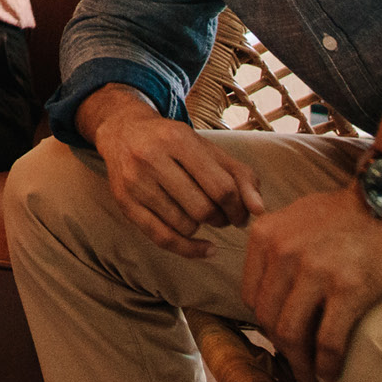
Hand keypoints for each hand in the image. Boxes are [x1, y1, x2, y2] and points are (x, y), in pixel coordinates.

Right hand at [84, 87, 265, 257]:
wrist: (123, 131)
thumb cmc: (174, 143)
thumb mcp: (208, 149)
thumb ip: (240, 175)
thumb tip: (259, 210)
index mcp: (178, 139)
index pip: (221, 187)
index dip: (238, 208)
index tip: (241, 214)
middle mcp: (152, 158)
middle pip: (203, 209)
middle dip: (221, 219)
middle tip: (223, 217)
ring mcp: (135, 182)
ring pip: (184, 225)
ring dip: (202, 228)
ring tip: (202, 216)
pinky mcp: (124, 203)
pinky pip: (162, 238)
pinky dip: (189, 249)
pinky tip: (204, 247)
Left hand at [241, 187, 381, 381]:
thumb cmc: (343, 212)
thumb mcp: (293, 217)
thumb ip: (273, 248)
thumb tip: (267, 291)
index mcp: (265, 236)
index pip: (251, 297)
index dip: (264, 324)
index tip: (279, 337)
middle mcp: (283, 254)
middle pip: (269, 319)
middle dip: (281, 349)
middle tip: (295, 366)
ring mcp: (315, 272)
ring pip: (292, 335)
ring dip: (300, 365)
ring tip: (310, 377)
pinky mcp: (348, 289)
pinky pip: (328, 340)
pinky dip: (326, 364)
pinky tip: (331, 372)